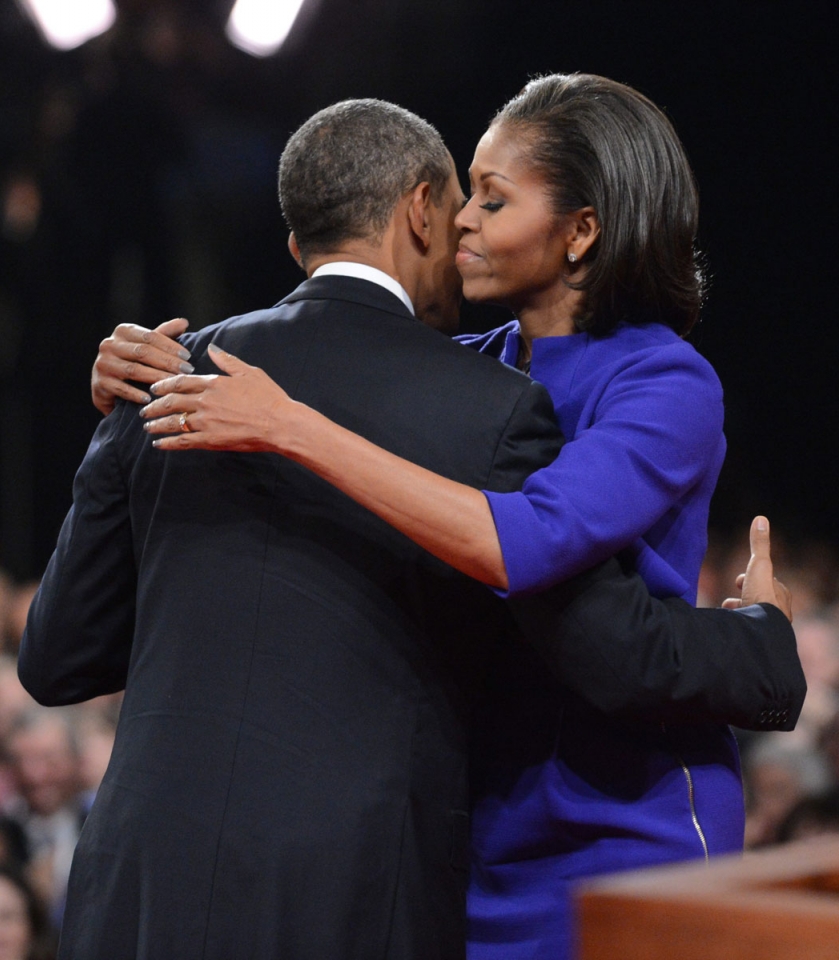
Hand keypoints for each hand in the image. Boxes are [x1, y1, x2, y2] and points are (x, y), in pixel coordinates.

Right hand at [92, 318, 193, 414]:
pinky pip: (121, 388)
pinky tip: (151, 398)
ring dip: (156, 377)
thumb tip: (184, 322)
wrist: (108, 385)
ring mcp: (103, 363)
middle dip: (167, 362)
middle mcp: (109, 344)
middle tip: (187, 371)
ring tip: (174, 384)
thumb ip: (164, 334)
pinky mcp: (99, 383)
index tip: (188, 357)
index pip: (150, 336)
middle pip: (143, 352)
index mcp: (123, 331)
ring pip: (134, 370)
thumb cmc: (133, 361)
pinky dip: (136, 394)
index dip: (170, 346)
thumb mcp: (147, 345)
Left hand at [140, 344, 301, 452]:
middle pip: (171, 402)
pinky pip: (183, 441)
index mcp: (213, 384)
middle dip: (155, 406)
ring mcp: (206, 422)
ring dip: (157, 424)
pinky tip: (159, 445)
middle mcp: (205, 401)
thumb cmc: (269, 397)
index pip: (180, 382)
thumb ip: (227, 361)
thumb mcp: (249, 372)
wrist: (280, 423)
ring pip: (173, 422)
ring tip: (148, 427)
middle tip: (145, 410)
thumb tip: (211, 347)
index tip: (154, 389)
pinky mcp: (210, 440)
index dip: (164, 385)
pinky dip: (168, 443)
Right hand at [721, 516, 791, 620]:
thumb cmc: (762, 597)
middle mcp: (777, 613)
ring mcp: (767, 628)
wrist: (760, 630)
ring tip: (725, 611)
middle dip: (745, 597)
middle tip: (731, 599)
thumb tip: (761, 518)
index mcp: (780, 596)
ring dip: (739, 612)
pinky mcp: (756, 639)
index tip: (738, 579)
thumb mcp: (758, 565)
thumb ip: (759, 545)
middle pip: (760, 601)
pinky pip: (746, 629)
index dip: (753, 579)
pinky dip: (735, 624)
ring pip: (752, 617)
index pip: (769, 584)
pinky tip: (725, 624)